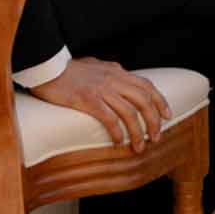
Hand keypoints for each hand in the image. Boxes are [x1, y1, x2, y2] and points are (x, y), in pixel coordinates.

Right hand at [30, 57, 171, 153]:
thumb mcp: (95, 67)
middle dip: (153, 121)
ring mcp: (101, 89)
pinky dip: (117, 132)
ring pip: (130, 112)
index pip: (146, 85)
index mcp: (116, 71)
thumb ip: (109, 74)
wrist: (47, 67)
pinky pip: (110, 118)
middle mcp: (113, 78)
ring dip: (138, 132)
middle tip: (156, 137)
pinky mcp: (88, 99)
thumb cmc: (67, 70)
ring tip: (139, 146)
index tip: (167, 116)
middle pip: (143, 101)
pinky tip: (118, 142)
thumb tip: (119, 79)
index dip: (160, 101)